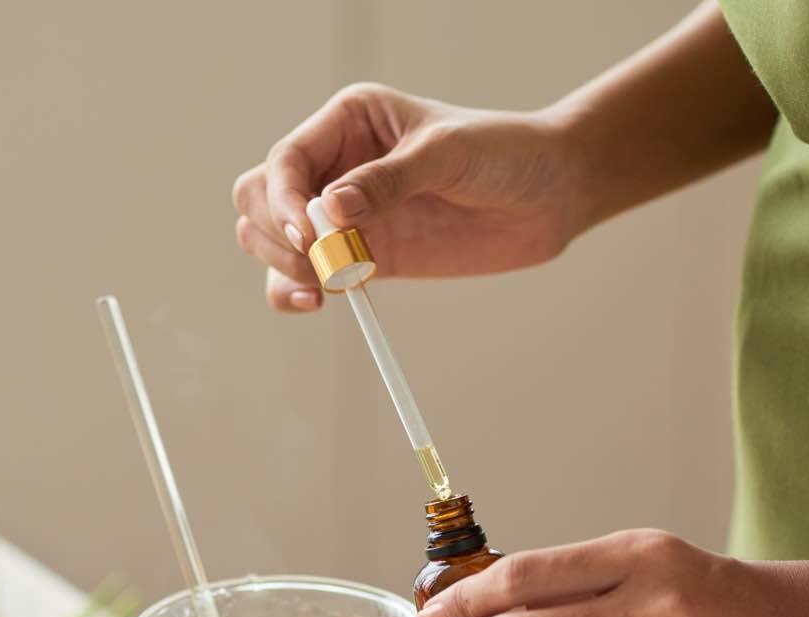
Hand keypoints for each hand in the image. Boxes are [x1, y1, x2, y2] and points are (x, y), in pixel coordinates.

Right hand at [231, 83, 586, 311]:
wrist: (550, 193)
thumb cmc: (504, 151)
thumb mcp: (447, 153)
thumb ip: (387, 181)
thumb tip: (328, 208)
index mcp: (347, 122)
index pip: (285, 160)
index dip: (283, 198)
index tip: (308, 231)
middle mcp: (334, 165)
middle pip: (258, 199)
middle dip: (274, 232)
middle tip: (322, 258)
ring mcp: (342, 215)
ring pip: (268, 241)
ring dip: (282, 265)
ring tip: (327, 283)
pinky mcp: (359, 257)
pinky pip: (302, 277)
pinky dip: (295, 292)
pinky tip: (319, 302)